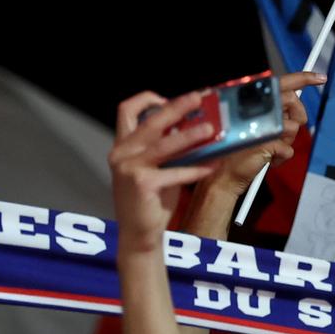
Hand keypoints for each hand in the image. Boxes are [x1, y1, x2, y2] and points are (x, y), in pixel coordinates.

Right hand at [110, 91, 222, 243]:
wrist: (139, 235)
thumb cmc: (151, 200)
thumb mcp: (157, 167)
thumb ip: (166, 147)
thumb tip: (195, 125)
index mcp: (123, 146)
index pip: (126, 111)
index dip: (146, 99)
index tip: (167, 98)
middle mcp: (121, 153)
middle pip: (151, 121)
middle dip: (176, 107)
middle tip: (198, 99)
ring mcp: (129, 168)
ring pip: (165, 144)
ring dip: (191, 135)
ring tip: (211, 130)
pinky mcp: (141, 183)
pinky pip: (176, 171)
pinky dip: (197, 168)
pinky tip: (213, 165)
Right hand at [210, 72, 325, 191]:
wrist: (221, 175)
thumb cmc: (235, 151)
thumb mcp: (253, 125)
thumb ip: (271, 112)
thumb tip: (294, 105)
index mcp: (251, 100)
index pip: (281, 82)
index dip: (303, 77)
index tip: (319, 78)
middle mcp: (255, 108)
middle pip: (292, 101)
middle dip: (298, 115)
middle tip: (289, 129)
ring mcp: (260, 124)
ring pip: (294, 126)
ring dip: (286, 140)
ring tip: (270, 146)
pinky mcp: (266, 143)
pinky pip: (289, 149)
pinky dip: (281, 157)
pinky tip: (268, 158)